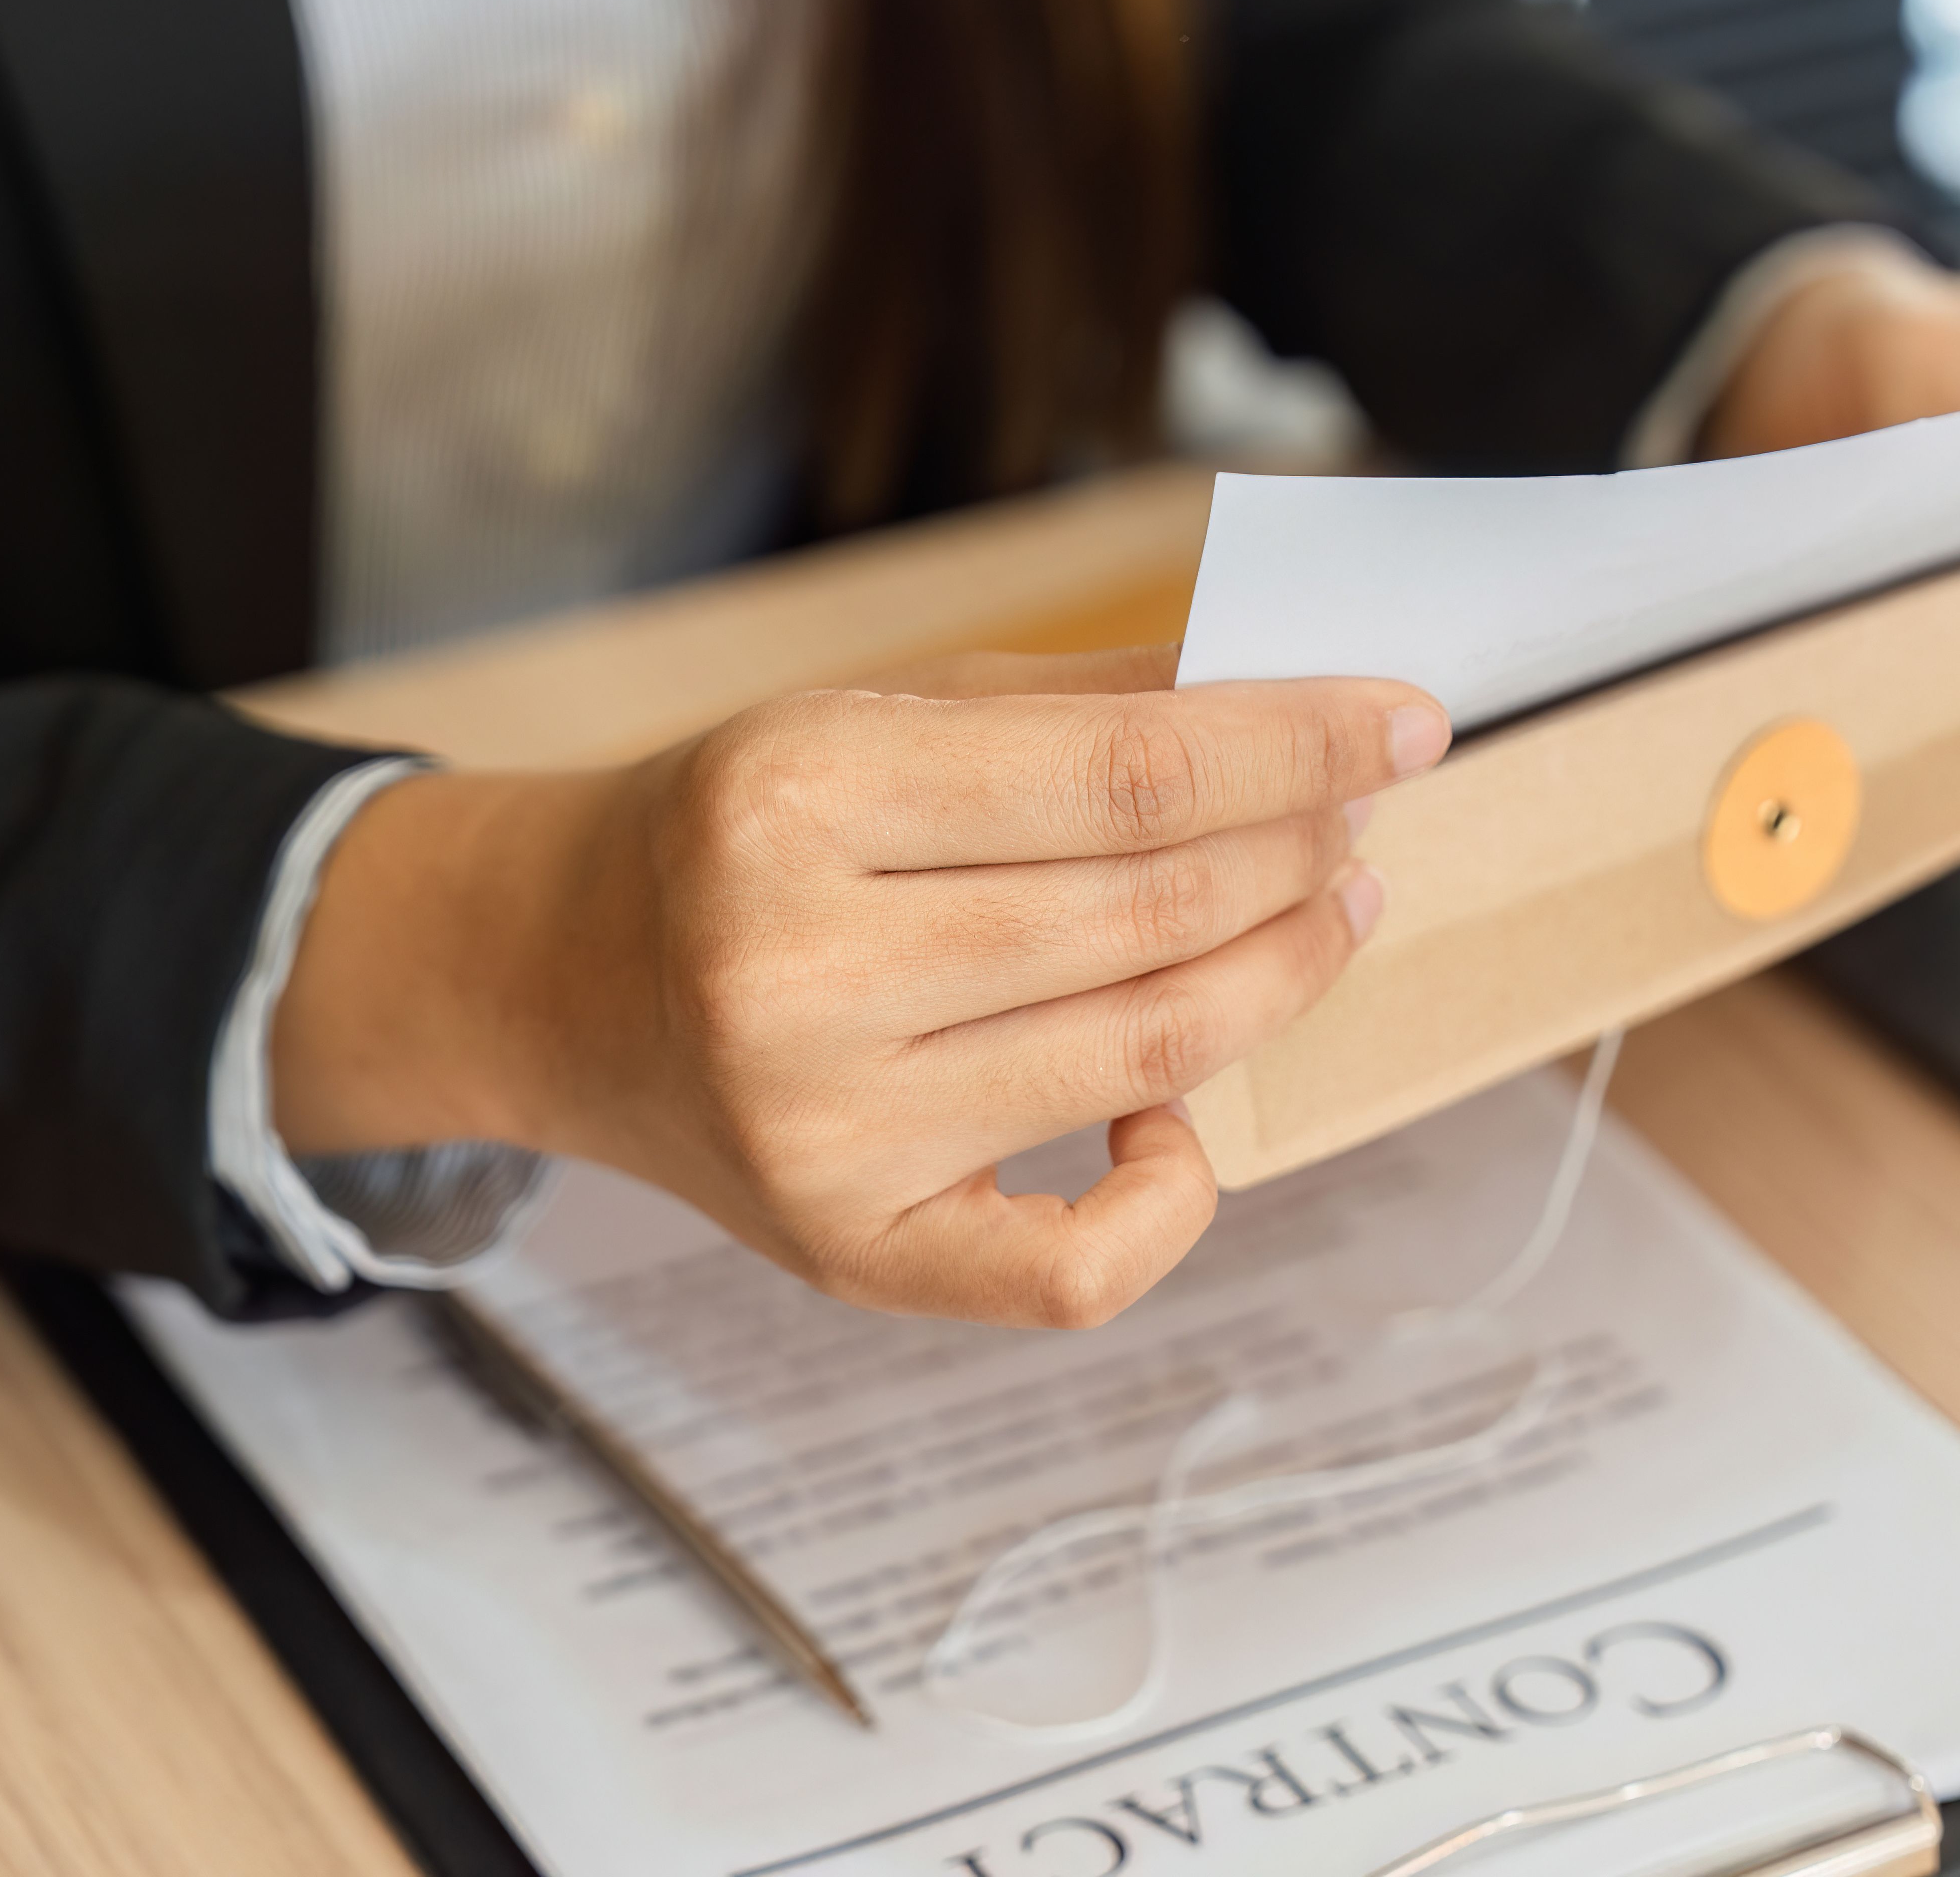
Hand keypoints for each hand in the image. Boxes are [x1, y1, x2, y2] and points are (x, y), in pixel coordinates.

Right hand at [270, 647, 1449, 1326]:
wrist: (553, 972)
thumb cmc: (744, 831)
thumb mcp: (881, 716)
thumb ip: (1087, 705)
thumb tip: (1295, 689)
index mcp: (798, 795)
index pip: (1133, 773)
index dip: (1298, 746)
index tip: (1406, 721)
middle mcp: (796, 970)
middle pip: (1152, 912)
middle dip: (1302, 852)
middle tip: (1364, 815)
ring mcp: (821, 1129)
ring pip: (1146, 1055)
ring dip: (1282, 975)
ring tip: (1332, 905)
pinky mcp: (843, 1250)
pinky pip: (1074, 1271)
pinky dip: (1172, 1196)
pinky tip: (1178, 1121)